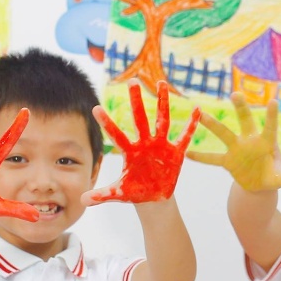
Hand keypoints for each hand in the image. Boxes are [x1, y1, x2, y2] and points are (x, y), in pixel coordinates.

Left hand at [83, 81, 198, 204]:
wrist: (154, 198)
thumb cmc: (135, 192)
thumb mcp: (119, 194)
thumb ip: (102, 195)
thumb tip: (82, 200)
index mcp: (130, 152)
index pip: (116, 135)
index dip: (107, 123)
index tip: (95, 108)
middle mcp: (145, 144)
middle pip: (140, 118)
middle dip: (136, 100)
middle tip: (132, 81)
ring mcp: (161, 145)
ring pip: (162, 120)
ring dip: (163, 102)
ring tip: (162, 83)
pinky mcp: (176, 152)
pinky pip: (185, 136)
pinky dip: (191, 124)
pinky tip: (197, 109)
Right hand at [185, 92, 280, 191]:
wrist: (259, 184)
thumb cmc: (273, 174)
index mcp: (267, 143)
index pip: (270, 128)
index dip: (271, 116)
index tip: (273, 101)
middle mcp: (250, 141)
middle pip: (245, 122)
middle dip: (241, 109)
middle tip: (236, 94)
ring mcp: (237, 150)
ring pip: (224, 135)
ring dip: (213, 125)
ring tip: (200, 114)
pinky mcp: (228, 161)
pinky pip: (213, 159)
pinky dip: (201, 157)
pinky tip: (186, 153)